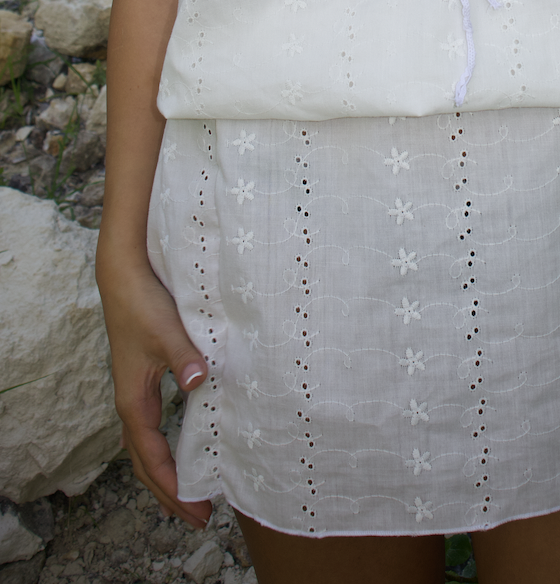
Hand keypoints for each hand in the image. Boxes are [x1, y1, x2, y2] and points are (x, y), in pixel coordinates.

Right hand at [97, 257, 212, 528]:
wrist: (125, 277)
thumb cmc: (145, 303)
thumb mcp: (167, 330)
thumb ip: (185, 356)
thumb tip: (199, 382)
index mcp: (133, 399)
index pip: (151, 455)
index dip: (171, 484)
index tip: (192, 507)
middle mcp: (131, 402)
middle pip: (144, 462)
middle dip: (168, 492)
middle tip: (196, 519)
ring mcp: (134, 393)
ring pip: (145, 447)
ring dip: (164, 475)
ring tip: (187, 499)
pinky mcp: (142, 381)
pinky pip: (149, 430)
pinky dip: (162, 450)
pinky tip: (181, 451)